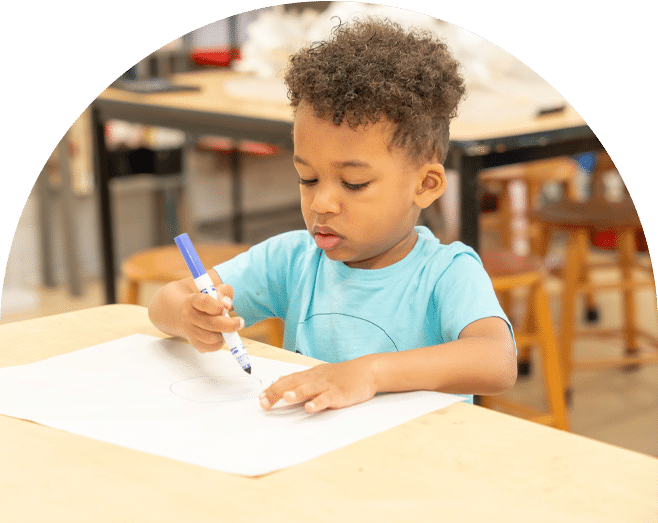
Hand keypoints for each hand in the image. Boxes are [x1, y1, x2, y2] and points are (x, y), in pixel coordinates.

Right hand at [180, 284, 243, 352]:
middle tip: (240, 322)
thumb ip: (224, 292)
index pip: (204, 302)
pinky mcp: (194, 343)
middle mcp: (188, 315)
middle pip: (210, 323)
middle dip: (229, 324)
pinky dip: (220, 342)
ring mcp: (189, 331)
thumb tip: (227, 304)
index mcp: (192, 300)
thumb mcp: (217, 291)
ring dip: (224, 334)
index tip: (227, 308)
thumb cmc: (209, 302)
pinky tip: (221, 335)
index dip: (218, 306)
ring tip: (227, 328)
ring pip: (212, 338)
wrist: (192, 314)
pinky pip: (212, 347)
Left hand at [259, 358, 377, 412]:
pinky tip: (310, 408)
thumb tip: (280, 380)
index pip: (286, 380)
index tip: (260, 398)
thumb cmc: (341, 375)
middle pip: (293, 384)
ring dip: (296, 393)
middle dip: (278, 392)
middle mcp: (315, 378)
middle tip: (264, 402)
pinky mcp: (339, 393)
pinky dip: (318, 402)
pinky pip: (327, 398)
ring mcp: (327, 385)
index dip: (273, 389)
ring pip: (309, 388)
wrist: (365, 371)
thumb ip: (299, 379)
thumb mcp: (318, 374)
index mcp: (309, 375)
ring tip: (285, 399)